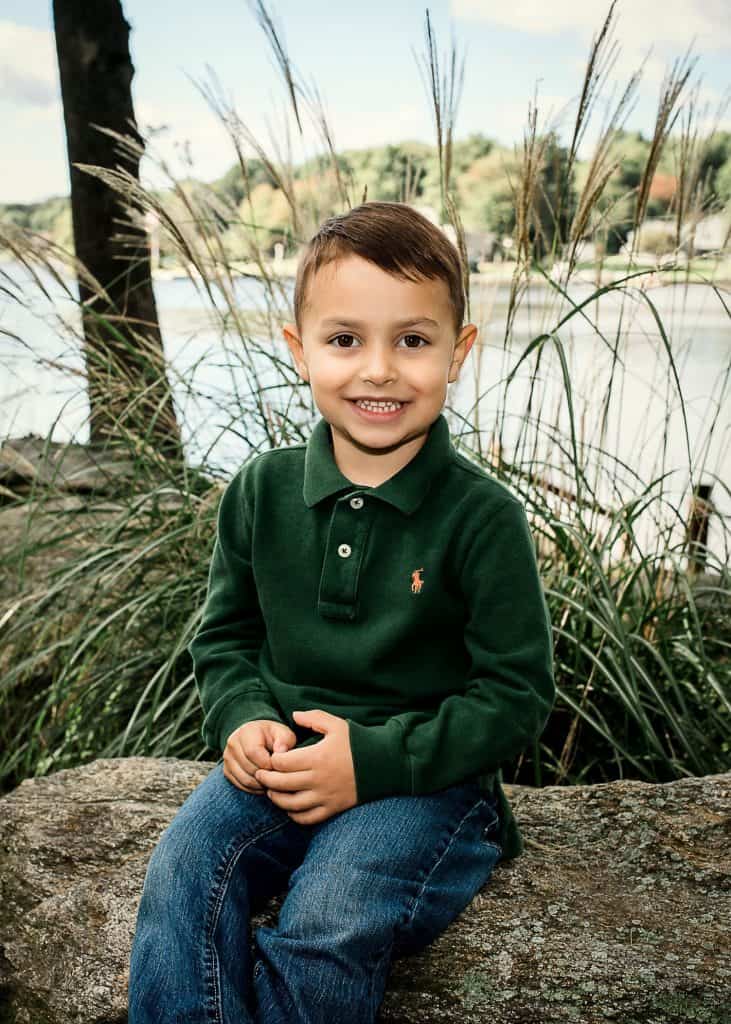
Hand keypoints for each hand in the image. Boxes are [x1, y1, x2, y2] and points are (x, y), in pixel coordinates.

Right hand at [223, 719, 297, 793]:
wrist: (257, 737)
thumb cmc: (272, 736)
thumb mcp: (282, 733)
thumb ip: (284, 740)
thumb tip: (281, 752)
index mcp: (246, 732)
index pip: (253, 752)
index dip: (268, 764)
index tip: (279, 767)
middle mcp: (232, 744)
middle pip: (250, 769)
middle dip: (267, 776)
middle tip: (279, 777)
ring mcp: (227, 758)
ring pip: (245, 780)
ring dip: (262, 784)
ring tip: (273, 780)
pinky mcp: (227, 771)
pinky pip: (241, 786)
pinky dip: (255, 789)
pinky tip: (265, 783)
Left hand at [254, 709, 357, 824]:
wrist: (384, 765)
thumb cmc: (359, 742)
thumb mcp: (336, 725)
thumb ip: (313, 718)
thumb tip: (293, 715)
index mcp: (317, 757)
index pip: (282, 762)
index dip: (271, 760)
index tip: (270, 758)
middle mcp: (318, 779)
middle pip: (281, 784)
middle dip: (266, 780)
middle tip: (260, 775)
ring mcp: (325, 796)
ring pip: (290, 804)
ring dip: (276, 798)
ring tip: (271, 791)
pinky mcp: (332, 809)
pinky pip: (307, 818)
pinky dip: (294, 814)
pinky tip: (290, 807)